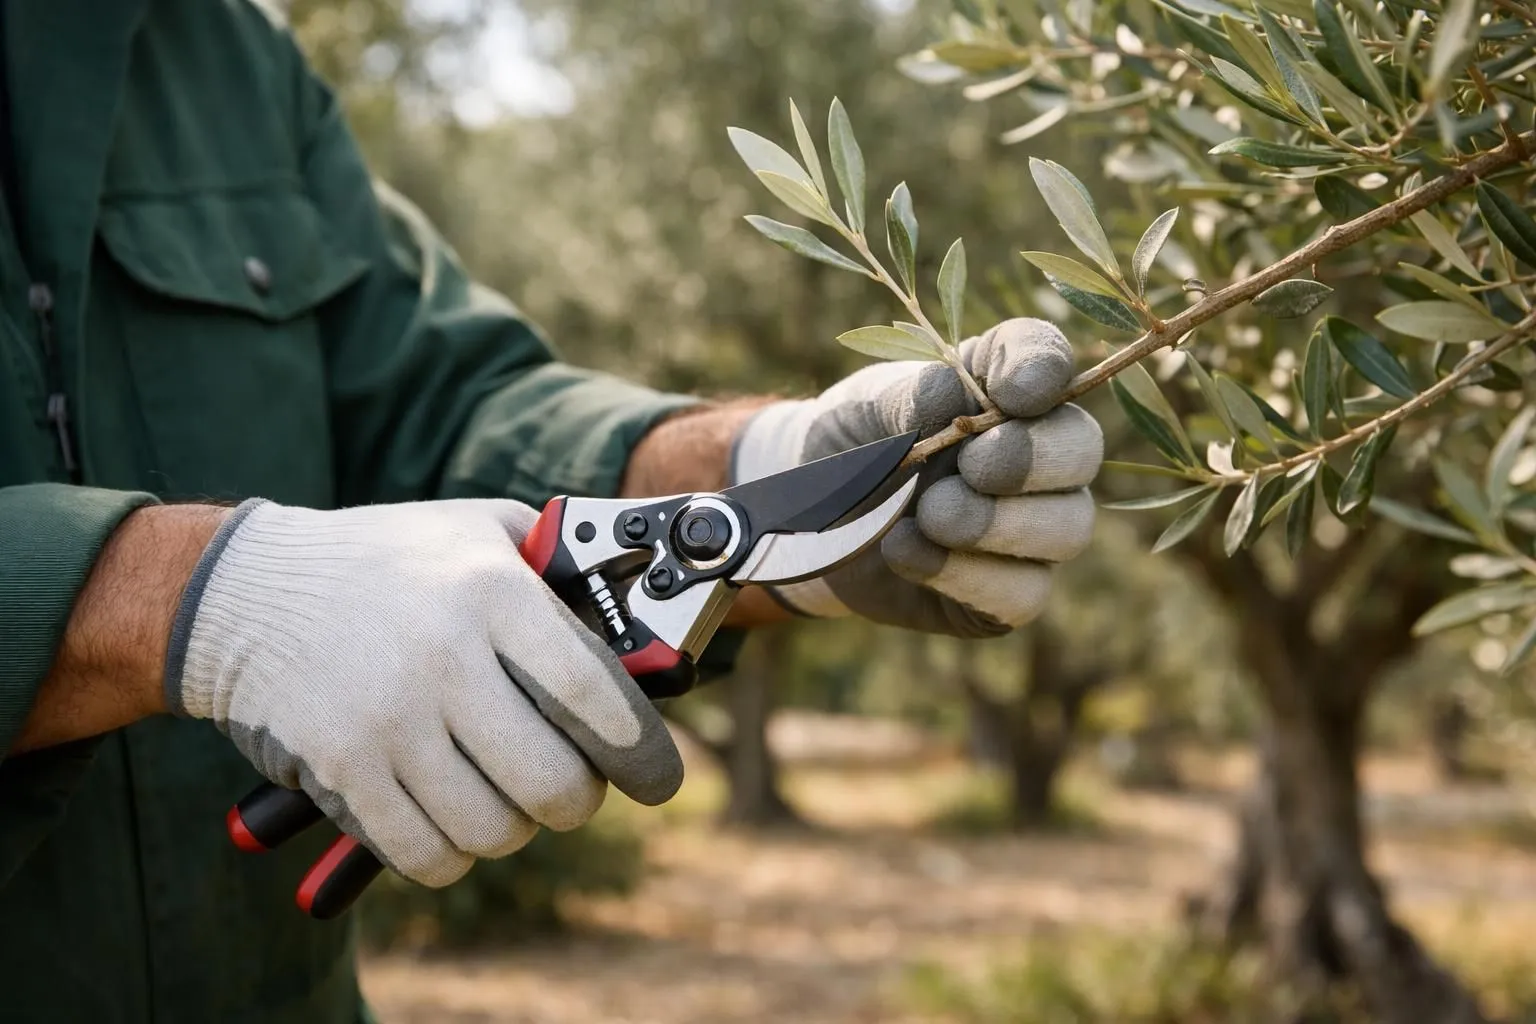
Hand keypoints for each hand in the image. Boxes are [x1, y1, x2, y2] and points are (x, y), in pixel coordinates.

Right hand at [164, 499, 681, 886]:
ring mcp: (387, 721)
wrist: (244, 589)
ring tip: (500, 792)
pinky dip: (451, 852)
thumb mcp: (481, 531)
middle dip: (576, 799)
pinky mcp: (341, 772)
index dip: (642, 754)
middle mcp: (443, 657)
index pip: (595, 696)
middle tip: (568, 786)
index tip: (658, 780)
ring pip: (494, 831)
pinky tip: (447, 816)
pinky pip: (426, 856)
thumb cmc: (386, 560)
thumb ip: (560, 578)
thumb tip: (640, 645)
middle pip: (553, 783)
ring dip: (512, 826)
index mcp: (491, 593)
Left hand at [731, 318, 1101, 636]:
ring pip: (1068, 528)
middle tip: (971, 466)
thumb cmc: (860, 446)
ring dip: (995, 521)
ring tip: (929, 513)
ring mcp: (1034, 529)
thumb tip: (962, 405)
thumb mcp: (876, 406)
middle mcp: (1039, 455)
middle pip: (1082, 450)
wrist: (813, 519)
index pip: (1049, 357)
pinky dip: (964, 574)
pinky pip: (1024, 594)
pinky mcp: (1009, 595)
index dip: (1042, 370)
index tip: (1011, 393)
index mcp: (1006, 387)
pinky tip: (905, 551)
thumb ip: (925, 397)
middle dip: (1029, 459)